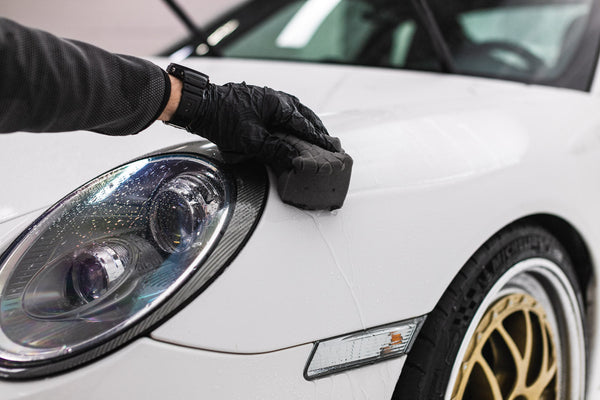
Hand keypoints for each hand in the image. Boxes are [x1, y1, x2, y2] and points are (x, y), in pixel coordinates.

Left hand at [188, 82, 341, 167]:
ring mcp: (267, 98)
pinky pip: (283, 112)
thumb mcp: (251, 140)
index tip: (332, 148)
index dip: (319, 139)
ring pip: (294, 112)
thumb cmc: (222, 119)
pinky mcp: (258, 102)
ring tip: (313, 136)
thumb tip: (293, 158)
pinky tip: (291, 129)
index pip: (305, 125)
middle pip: (304, 115)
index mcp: (278, 104)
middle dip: (316, 129)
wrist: (200, 106)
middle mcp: (276, 98)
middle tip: (328, 142)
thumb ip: (275, 150)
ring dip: (305, 124)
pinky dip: (292, 121)